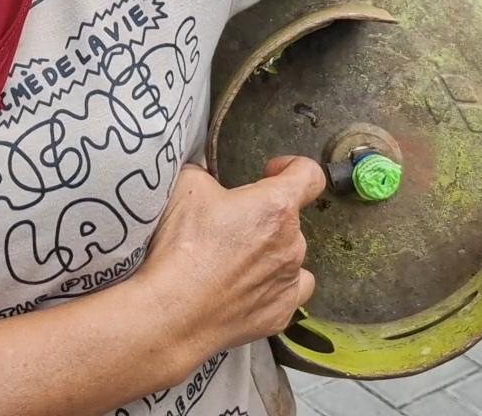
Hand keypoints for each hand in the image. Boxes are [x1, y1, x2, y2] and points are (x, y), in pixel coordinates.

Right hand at [136, 160, 322, 357]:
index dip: (292, 167)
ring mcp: (288, 282)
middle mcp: (292, 244)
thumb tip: (206, 179)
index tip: (271, 173)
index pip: (309, 175)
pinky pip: (288, 292)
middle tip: (229, 226)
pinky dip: (273, 286)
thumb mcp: (185, 186)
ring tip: (233, 261)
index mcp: (276, 207)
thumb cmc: (180, 249)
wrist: (172, 312)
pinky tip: (246, 288)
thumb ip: (206, 175)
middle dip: (263, 217)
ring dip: (269, 253)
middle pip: (289, 220)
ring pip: (289, 257)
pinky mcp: (280, 314)